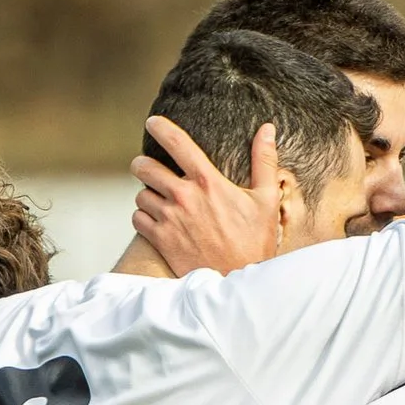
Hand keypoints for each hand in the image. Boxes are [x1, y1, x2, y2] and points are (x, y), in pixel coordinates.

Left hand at [132, 117, 279, 273]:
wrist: (238, 282)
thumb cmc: (255, 242)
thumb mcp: (266, 200)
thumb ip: (264, 161)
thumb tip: (267, 129)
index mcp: (208, 182)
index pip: (177, 144)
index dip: (161, 128)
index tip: (152, 122)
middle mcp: (184, 197)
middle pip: (144, 167)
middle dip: (143, 165)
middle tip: (147, 168)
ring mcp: (169, 219)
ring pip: (140, 195)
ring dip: (146, 195)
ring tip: (158, 200)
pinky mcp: (160, 240)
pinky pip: (137, 219)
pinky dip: (143, 217)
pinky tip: (156, 220)